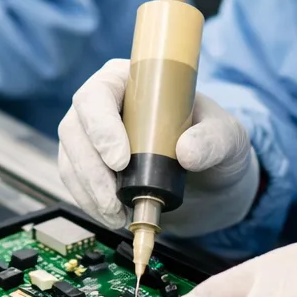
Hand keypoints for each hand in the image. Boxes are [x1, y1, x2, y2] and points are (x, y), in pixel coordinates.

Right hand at [57, 58, 259, 232]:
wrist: (209, 176)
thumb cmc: (213, 142)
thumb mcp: (226, 136)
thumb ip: (213, 139)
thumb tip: (187, 152)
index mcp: (130, 80)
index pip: (98, 95)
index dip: (101, 127)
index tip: (120, 161)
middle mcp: (103, 104)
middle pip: (74, 129)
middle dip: (91, 170)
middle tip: (115, 202)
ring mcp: (90, 135)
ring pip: (70, 159)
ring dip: (88, 192)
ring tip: (117, 215)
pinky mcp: (88, 164)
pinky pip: (74, 182)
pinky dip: (87, 202)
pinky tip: (111, 215)